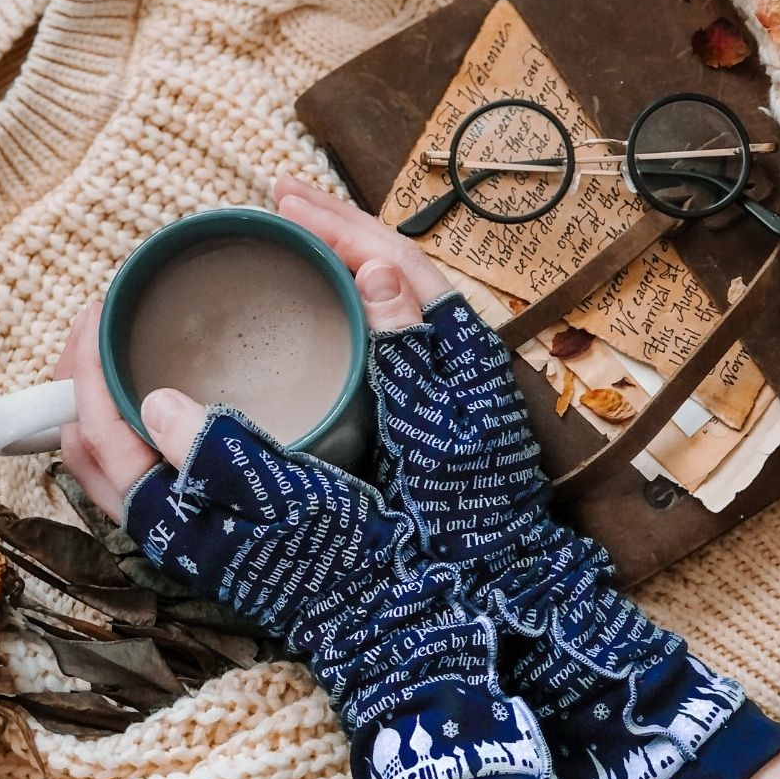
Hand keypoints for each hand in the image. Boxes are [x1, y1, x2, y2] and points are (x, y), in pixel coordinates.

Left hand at [56, 178, 453, 520]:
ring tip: (120, 348)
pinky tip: (160, 400)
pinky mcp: (213, 535)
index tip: (99, 306)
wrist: (395, 619)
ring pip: (110, 466)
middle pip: (88, 449)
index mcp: (178, 519)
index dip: (85, 365)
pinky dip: (132, 433)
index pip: (98, 435)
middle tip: (102, 319)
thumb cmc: (356, 554)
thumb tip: (157, 403)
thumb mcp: (298, 500)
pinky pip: (144, 477)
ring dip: (104, 405)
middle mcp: (167, 531)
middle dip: (83, 380)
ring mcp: (186, 536)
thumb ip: (226, 456)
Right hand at [272, 185, 779, 778]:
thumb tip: (371, 271)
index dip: (337, 222)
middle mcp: (449, 346)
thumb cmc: (470, 509)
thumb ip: (407, 349)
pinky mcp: (420, 404)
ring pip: (381, 295)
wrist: (503, 581)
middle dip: (333, 228)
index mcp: (452, 344)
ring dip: (336, 263)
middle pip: (387, 262)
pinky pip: (376, 337)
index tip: (284, 197)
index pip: (392, 257)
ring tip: (286, 242)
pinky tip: (308, 316)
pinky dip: (342, 312)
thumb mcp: (436, 429)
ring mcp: (436, 373)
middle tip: (276, 201)